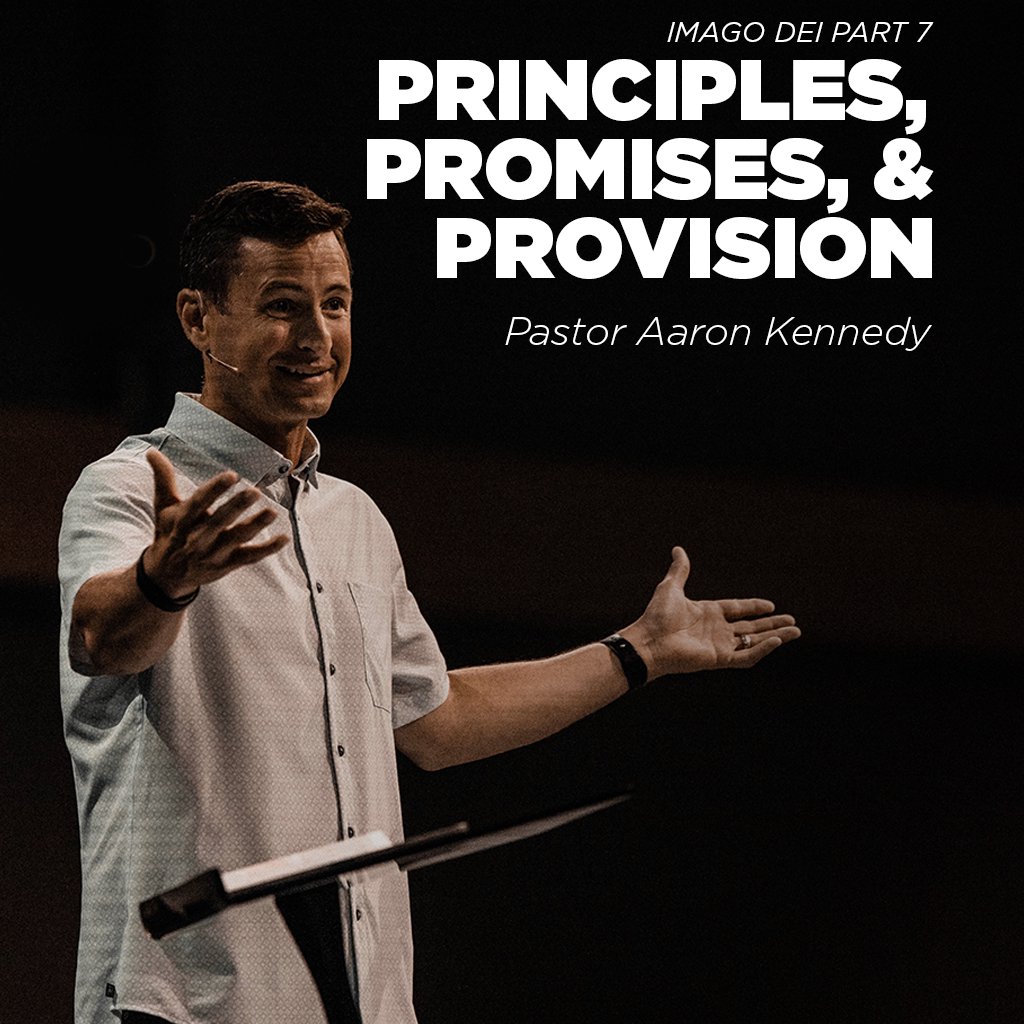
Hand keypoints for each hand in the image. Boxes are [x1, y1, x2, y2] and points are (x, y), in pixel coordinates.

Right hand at [142, 449, 289, 596]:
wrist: (165, 575)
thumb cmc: (168, 532)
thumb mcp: (163, 506)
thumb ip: (163, 478)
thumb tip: (151, 451)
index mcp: (183, 520)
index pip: (199, 503)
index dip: (214, 489)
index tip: (231, 475)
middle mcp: (198, 538)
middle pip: (219, 522)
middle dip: (236, 507)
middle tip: (255, 492)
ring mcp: (214, 553)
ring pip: (237, 539)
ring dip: (255, 526)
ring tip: (273, 512)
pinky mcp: (227, 565)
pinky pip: (249, 557)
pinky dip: (267, 549)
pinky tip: (284, 538)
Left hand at [620, 546, 799, 677]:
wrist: (649, 640)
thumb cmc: (657, 616)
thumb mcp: (671, 587)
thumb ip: (680, 570)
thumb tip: (678, 549)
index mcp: (707, 613)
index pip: (737, 609)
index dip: (754, 607)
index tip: (771, 605)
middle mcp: (715, 630)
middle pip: (750, 627)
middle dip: (772, 624)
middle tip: (793, 621)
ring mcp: (718, 645)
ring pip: (753, 642)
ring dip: (775, 637)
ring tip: (796, 631)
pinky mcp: (719, 659)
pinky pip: (746, 656)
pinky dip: (762, 649)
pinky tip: (777, 640)